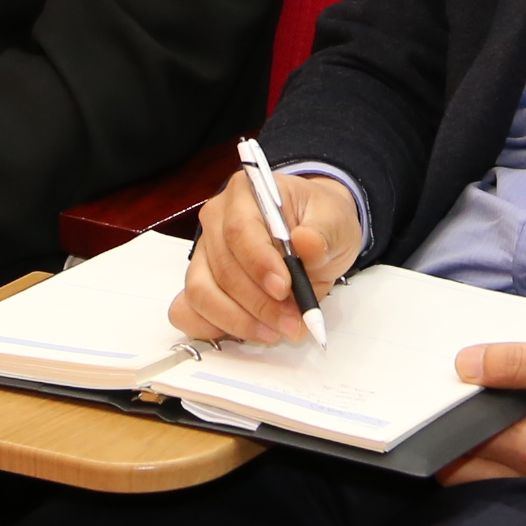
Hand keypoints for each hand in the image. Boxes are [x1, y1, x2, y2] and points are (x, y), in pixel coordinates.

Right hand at [169, 167, 355, 346]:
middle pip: (223, 267)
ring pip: (202, 292)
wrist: (314, 233)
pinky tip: (247, 332)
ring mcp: (204, 252)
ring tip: (276, 331)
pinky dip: (213, 328)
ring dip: (239, 320)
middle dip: (258, 303)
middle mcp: (216, 219)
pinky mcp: (200, 282)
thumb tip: (306, 242)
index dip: (259, 263)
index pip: (241, 230)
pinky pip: (188, 311)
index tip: (285, 288)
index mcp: (246, 193)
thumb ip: (323, 234)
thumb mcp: (336, 221)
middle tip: (292, 323)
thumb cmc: (319, 222)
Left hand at [437, 336, 525, 487]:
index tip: (433, 389)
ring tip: (468, 406)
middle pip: (465, 470)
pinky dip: (492, 450)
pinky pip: (507, 472)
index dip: (444, 414)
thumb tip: (463, 365)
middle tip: (443, 400)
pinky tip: (496, 418)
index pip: (466, 441)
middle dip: (447, 439)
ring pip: (483, 475)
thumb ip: (514, 362)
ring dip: (468, 447)